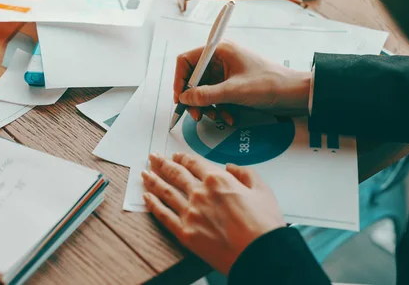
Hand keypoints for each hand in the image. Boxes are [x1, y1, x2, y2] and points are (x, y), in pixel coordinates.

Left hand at [141, 152, 285, 274]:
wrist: (259, 253)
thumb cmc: (263, 225)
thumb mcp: (262, 190)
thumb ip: (246, 174)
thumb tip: (232, 167)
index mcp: (219, 179)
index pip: (194, 163)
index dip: (183, 157)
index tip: (176, 155)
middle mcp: (200, 193)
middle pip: (176, 174)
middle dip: (162, 163)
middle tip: (153, 157)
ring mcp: (190, 213)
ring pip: (165, 191)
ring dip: (153, 180)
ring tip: (145, 173)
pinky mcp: (185, 232)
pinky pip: (163, 215)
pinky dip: (153, 204)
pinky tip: (146, 197)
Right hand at [174, 42, 310, 123]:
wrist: (294, 93)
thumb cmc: (269, 84)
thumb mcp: (234, 91)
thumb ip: (206, 95)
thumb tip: (185, 98)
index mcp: (220, 51)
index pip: (187, 61)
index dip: (180, 80)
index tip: (181, 99)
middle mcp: (221, 59)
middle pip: (194, 78)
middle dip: (195, 98)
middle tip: (197, 115)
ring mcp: (227, 72)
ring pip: (205, 90)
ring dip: (208, 106)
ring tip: (216, 118)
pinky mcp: (234, 85)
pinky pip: (217, 97)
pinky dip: (220, 108)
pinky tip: (229, 118)